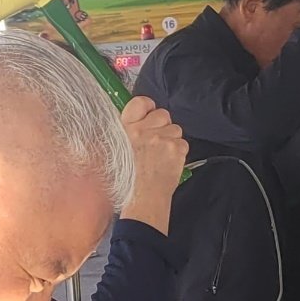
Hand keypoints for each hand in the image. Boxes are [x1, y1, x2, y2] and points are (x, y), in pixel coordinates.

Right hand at [120, 95, 187, 232]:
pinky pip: (183, 143)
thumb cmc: (129, 180)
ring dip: (172, 141)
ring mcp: (160, 139)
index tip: (149, 114)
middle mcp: (142, 130)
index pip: (140, 102)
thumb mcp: (116, 152)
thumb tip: (137, 123)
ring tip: (161, 157)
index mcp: (125, 129)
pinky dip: (179, 153)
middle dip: (163, 126)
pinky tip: (168, 163)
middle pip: (163, 114)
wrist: (142, 198)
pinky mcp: (176, 148)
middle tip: (156, 144)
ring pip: (175, 129)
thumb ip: (126, 134)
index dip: (148, 107)